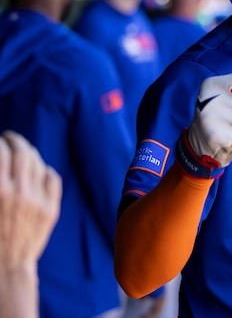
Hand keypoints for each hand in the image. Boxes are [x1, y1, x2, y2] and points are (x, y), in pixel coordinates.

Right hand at [0, 131, 61, 267]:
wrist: (6, 267)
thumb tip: (0, 158)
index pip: (1, 152)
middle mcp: (20, 192)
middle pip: (22, 152)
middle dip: (15, 140)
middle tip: (9, 138)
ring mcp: (38, 200)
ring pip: (38, 163)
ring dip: (29, 152)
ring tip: (22, 151)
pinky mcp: (52, 209)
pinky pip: (52, 178)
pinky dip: (45, 170)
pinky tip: (38, 170)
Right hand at [177, 67, 231, 177]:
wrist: (199, 145)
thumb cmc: (220, 114)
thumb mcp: (229, 92)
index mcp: (210, 84)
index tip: (230, 101)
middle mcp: (208, 99)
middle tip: (228, 118)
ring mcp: (211, 118)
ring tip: (229, 129)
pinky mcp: (217, 137)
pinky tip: (230, 140)